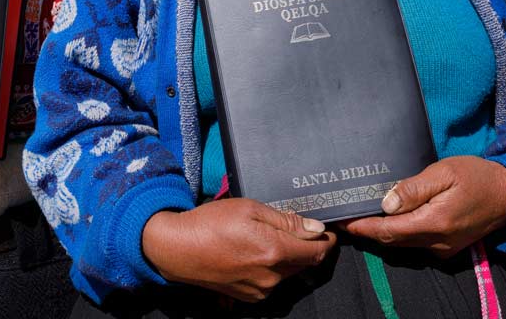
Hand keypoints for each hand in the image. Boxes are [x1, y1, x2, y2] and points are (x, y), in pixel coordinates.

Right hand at [141, 199, 335, 301]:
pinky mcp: (249, 296)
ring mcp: (260, 289)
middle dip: (307, 247)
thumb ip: (285, 220)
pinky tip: (255, 252)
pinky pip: (272, 281)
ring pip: (288, 272)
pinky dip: (272, 268)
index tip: (328, 231)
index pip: (317, 251)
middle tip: (297, 228)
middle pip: (304, 263)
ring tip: (268, 238)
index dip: (327, 240)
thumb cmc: (210, 223)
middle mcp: (271, 275)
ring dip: (288, 257)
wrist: (177, 249)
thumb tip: (315, 228)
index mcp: (275, 250)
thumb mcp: (249, 208)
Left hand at [340, 157, 505, 257]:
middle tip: (344, 216)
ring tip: (360, 216)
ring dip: (381, 233)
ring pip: (403, 243)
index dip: (362, 227)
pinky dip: (398, 233)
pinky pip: (416, 243)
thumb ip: (414, 188)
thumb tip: (386, 203)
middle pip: (392, 240)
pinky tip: (388, 219)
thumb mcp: (444, 172)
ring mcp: (444, 248)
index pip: (388, 231)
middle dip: (367, 231)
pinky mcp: (448, 247)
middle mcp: (437, 242)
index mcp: (435, 223)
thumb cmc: (477, 176)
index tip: (341, 221)